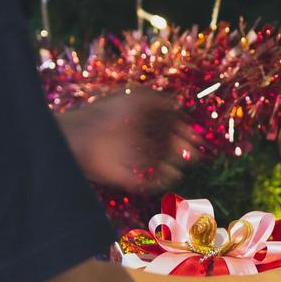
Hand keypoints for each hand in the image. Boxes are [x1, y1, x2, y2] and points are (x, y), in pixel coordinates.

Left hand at [56, 90, 198, 190]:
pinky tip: (171, 174)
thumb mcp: (138, 98)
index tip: (196, 136)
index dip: (185, 132)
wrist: (84, 137)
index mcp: (144, 122)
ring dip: (178, 165)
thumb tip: (180, 103)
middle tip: (195, 152)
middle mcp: (141, 141)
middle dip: (185, 149)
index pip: (171, 128)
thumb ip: (160, 99)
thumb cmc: (110, 114)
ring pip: (166, 165)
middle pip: (172, 147)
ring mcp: (137, 160)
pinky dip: (164, 181)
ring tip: (183, 163)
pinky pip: (153, 183)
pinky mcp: (131, 178)